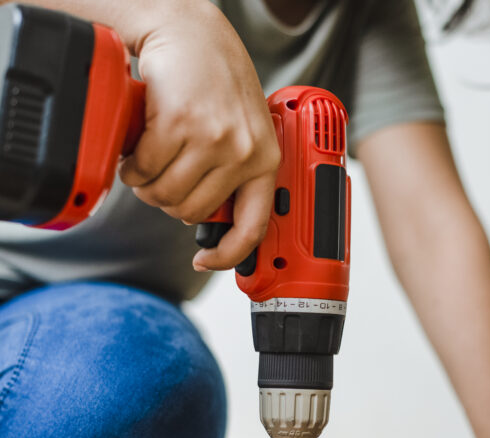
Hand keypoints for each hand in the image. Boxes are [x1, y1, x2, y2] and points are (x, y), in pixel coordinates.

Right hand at [119, 0, 279, 270]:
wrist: (191, 32)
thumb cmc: (216, 83)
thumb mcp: (243, 130)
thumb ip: (234, 173)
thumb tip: (210, 219)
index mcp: (265, 160)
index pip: (253, 227)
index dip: (229, 255)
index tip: (208, 262)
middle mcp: (243, 152)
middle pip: (192, 213)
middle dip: (169, 203)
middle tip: (162, 182)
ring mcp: (213, 138)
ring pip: (166, 195)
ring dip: (147, 186)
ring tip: (148, 164)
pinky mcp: (179, 123)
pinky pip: (145, 169)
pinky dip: (133, 167)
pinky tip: (137, 150)